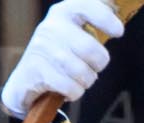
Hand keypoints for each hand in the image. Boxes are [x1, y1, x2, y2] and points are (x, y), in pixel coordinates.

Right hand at [2, 0, 123, 117]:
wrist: (24, 81)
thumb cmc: (57, 55)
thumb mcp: (72, 33)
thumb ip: (91, 22)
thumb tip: (116, 10)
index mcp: (62, 12)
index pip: (86, 6)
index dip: (106, 19)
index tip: (119, 32)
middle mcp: (51, 27)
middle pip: (90, 49)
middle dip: (99, 64)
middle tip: (94, 67)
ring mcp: (42, 49)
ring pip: (82, 72)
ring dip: (86, 81)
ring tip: (79, 79)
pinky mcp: (37, 71)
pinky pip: (71, 88)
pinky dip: (75, 93)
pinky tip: (67, 88)